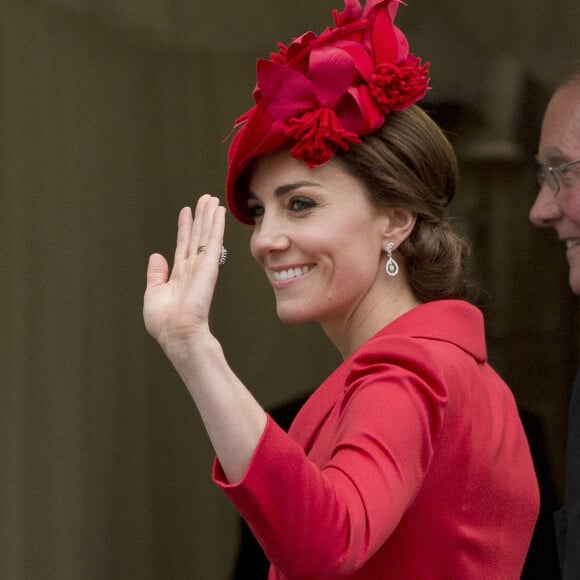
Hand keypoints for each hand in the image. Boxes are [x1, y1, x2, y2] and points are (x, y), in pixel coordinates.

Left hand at [143, 195, 225, 356]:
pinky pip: (213, 240)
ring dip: (210, 216)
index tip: (187, 212)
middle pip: (197, 236)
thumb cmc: (165, 322)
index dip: (185, 227)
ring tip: (213, 199)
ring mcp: (202, 266)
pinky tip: (218, 211)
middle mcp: (192, 268)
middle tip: (206, 199)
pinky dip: (216, 224)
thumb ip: (155, 274)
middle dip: (201, 217)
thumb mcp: (153, 294)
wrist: (177, 333)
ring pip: (206, 234)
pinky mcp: (209, 266)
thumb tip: (156, 256)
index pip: (183, 245)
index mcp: (179, 275)